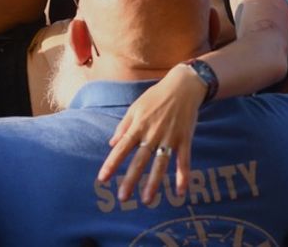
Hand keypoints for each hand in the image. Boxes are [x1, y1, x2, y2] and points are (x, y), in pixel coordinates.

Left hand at [97, 64, 205, 203]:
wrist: (183, 86)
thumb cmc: (156, 96)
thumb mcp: (135, 107)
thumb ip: (123, 126)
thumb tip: (111, 143)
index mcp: (138, 126)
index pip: (121, 148)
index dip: (112, 164)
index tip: (102, 179)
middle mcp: (153, 133)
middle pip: (140, 160)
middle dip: (130, 179)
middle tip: (122, 198)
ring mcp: (170, 137)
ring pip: (161, 163)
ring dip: (154, 183)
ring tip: (147, 200)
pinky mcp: (185, 139)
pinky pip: (184, 161)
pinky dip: (183, 176)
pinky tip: (180, 192)